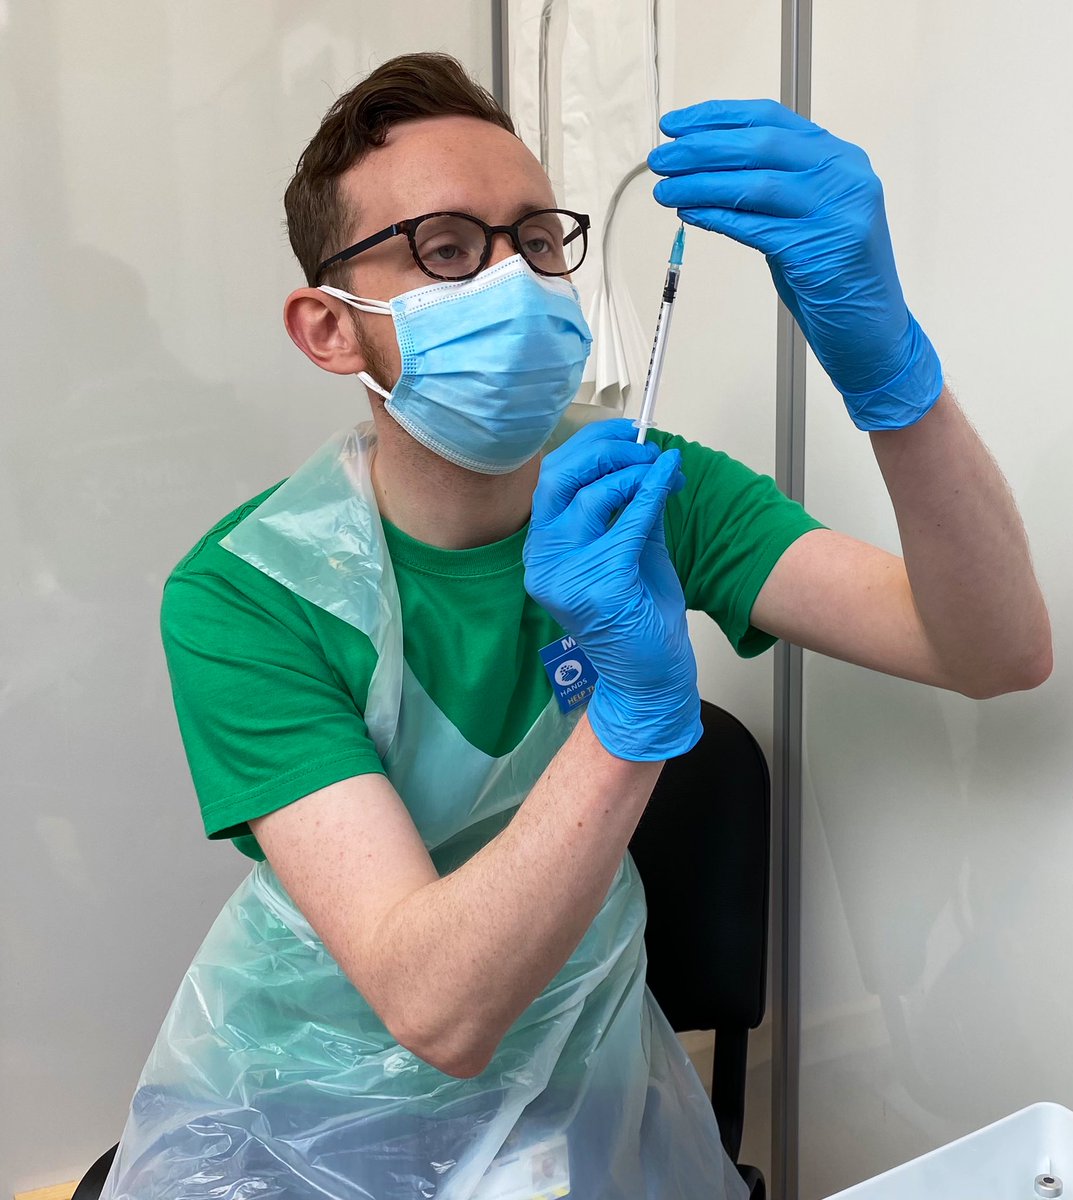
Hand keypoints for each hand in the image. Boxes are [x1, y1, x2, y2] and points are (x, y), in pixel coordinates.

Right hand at [523, 419, 701, 760]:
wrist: (650, 677)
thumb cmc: (638, 619)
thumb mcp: (631, 551)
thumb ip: (630, 509)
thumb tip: (648, 459)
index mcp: (544, 551)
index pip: (551, 481)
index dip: (588, 447)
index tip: (626, 432)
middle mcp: (544, 562)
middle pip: (558, 480)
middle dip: (604, 451)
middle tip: (642, 444)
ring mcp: (565, 577)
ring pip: (590, 498)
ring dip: (631, 472)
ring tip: (661, 466)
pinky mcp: (598, 588)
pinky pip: (626, 525)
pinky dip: (650, 495)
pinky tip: (668, 480)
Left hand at [648, 99, 942, 429]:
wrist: (872, 332)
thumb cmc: (834, 278)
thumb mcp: (805, 219)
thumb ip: (771, 191)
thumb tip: (705, 175)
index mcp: (839, 159)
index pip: (771, 119)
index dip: (717, 118)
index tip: (676, 126)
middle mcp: (843, 176)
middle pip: (761, 145)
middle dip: (703, 149)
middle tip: (662, 159)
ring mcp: (836, 212)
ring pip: (755, 184)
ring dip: (701, 184)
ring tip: (665, 190)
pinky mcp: (821, 249)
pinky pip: (756, 226)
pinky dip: (718, 218)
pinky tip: (691, 214)